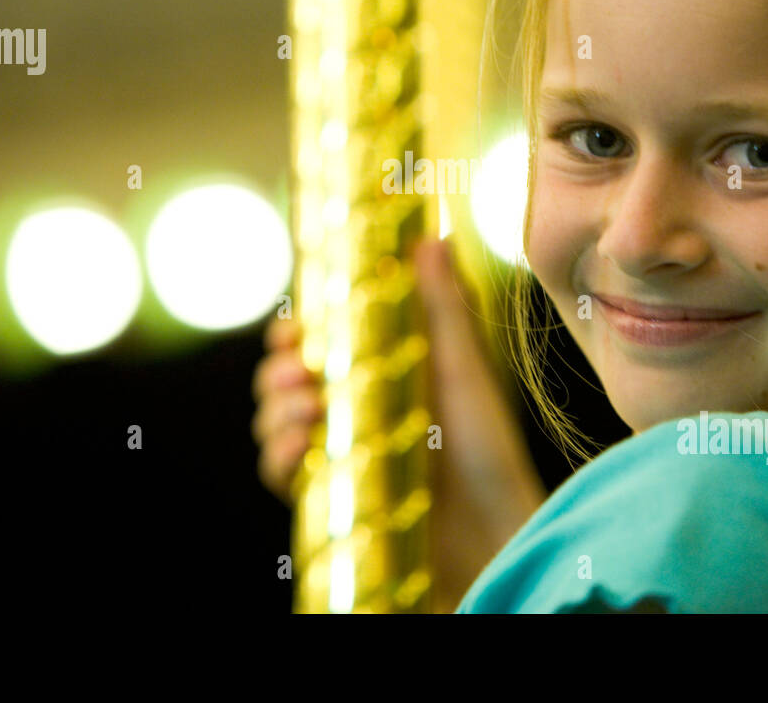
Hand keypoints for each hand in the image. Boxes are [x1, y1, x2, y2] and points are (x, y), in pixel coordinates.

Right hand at [251, 237, 546, 611]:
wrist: (494, 531)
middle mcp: (350, 409)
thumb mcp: (466, 371)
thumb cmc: (488, 451)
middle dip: (277, 367)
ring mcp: (336, 452)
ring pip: (272, 420)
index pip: (318, 340)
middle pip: (283, 378)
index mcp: (377, 371)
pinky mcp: (329, 494)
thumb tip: (433, 236)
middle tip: (299, 366)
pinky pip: (280, 472)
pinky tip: (299, 446)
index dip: (296, 328)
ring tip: (307, 406)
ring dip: (275, 407)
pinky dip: (278, 454)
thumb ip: (443, 307)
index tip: (296, 323)